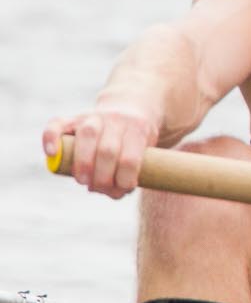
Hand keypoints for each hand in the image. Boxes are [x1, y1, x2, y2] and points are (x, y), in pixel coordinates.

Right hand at [43, 104, 160, 198]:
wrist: (130, 110)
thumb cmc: (136, 142)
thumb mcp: (147, 153)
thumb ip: (131, 175)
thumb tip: (108, 192)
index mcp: (138, 129)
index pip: (130, 160)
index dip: (123, 181)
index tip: (122, 190)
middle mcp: (115, 120)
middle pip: (107, 151)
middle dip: (102, 178)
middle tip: (98, 188)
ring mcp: (93, 117)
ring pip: (87, 135)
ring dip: (83, 165)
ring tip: (83, 181)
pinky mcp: (72, 118)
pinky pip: (56, 124)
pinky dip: (50, 139)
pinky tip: (51, 154)